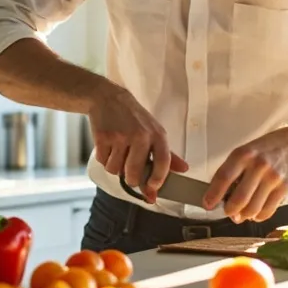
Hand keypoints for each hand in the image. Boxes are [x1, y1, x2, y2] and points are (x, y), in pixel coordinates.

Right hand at [88, 84, 188, 202]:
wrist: (108, 98)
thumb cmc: (134, 118)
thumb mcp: (155, 131)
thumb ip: (168, 154)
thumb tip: (184, 170)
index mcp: (157, 135)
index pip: (163, 162)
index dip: (158, 179)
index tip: (152, 189)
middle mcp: (140, 136)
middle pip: (134, 173)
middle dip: (131, 180)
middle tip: (129, 173)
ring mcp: (120, 137)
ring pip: (115, 170)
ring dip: (115, 167)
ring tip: (117, 153)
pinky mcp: (103, 137)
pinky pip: (103, 162)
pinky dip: (104, 159)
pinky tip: (107, 147)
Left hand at [204, 128, 287, 221]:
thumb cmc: (265, 149)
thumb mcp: (244, 151)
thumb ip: (232, 170)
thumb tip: (218, 194)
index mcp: (243, 154)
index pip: (223, 177)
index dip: (213, 194)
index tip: (207, 205)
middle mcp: (258, 166)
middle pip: (239, 198)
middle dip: (230, 210)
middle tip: (227, 212)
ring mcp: (273, 178)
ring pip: (253, 208)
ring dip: (244, 216)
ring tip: (240, 215)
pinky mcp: (284, 188)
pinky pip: (268, 211)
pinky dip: (258, 216)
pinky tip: (254, 214)